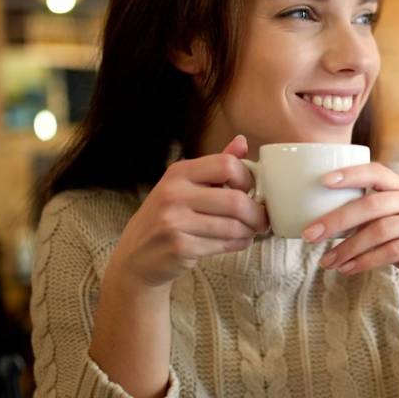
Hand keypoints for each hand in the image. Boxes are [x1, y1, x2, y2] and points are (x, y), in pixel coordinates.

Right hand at [107, 134, 268, 294]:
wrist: (136, 256)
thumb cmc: (168, 217)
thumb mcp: (185, 185)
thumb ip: (215, 166)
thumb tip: (242, 141)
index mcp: (179, 172)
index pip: (227, 165)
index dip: (248, 179)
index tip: (252, 190)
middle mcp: (174, 194)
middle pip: (235, 200)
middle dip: (257, 213)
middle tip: (262, 219)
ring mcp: (174, 222)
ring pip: (233, 226)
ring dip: (250, 231)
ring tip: (251, 231)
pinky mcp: (180, 247)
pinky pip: (224, 244)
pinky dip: (239, 244)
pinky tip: (237, 241)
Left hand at [302, 163, 398, 304]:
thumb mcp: (391, 230)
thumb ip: (368, 220)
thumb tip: (323, 222)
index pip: (377, 171)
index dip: (350, 174)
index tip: (322, 182)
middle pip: (372, 203)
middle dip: (337, 219)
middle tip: (310, 234)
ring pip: (380, 230)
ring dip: (348, 247)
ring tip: (326, 262)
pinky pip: (393, 251)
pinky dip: (366, 261)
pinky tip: (347, 270)